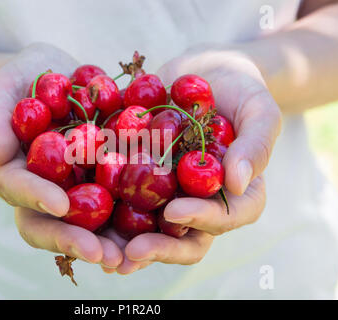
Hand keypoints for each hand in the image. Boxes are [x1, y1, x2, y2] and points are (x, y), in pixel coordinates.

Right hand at [0, 43, 122, 266]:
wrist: (53, 77)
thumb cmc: (19, 80)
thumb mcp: (3, 87)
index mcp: (9, 171)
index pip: (17, 188)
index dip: (35, 197)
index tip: (61, 204)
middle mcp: (39, 189)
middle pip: (49, 223)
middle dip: (74, 239)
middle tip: (102, 255)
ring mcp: (70, 189)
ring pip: (84, 224)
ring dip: (107, 243)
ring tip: (131, 258)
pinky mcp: (98, 182)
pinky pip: (113, 203)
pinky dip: (130, 220)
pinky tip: (154, 230)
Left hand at [117, 45, 281, 272]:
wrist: (204, 71)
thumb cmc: (240, 89)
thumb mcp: (259, 110)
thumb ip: (255, 145)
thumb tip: (237, 184)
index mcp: (234, 195)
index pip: (224, 218)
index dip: (201, 220)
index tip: (174, 211)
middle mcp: (199, 201)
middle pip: (184, 238)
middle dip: (157, 249)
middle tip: (130, 254)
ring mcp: (168, 193)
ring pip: (149, 227)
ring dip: (124, 244)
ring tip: (99, 254)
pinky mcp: (139, 176)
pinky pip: (122, 196)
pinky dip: (103, 209)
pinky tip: (78, 217)